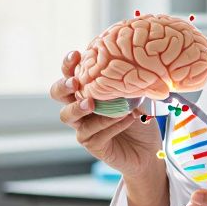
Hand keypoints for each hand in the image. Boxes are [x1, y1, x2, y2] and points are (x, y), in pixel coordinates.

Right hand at [50, 50, 163, 183]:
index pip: (71, 74)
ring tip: (93, 103)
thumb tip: (131, 65)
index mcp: (88, 92)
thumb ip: (127, 83)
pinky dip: (110, 124)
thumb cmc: (139, 118)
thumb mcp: (136, 95)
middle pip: (58, 95)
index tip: (76, 54)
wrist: (148, 150)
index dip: (69, 65)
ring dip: (80, 107)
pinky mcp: (92, 145)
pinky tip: (127, 118)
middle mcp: (80, 109)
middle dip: (63, 86)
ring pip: (68, 116)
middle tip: (75, 83)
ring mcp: (83, 128)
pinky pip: (94, 133)